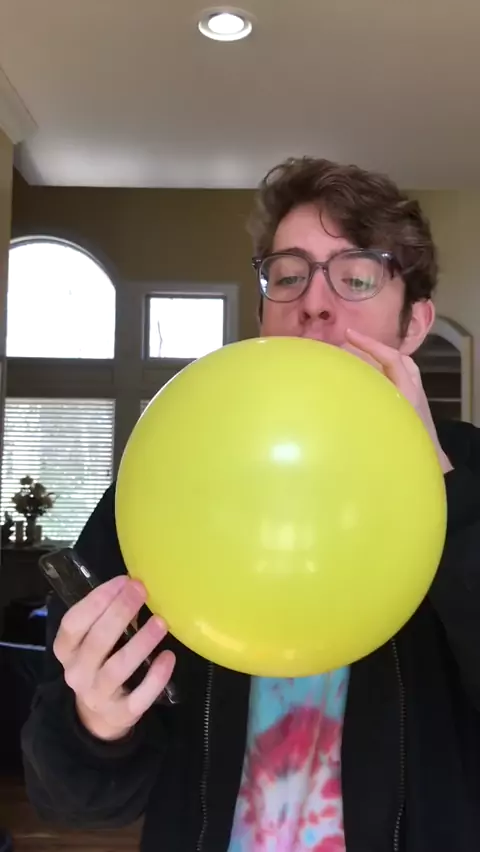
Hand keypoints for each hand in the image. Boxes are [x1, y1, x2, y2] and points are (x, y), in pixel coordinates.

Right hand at [53, 575, 174, 741]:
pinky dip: (155, 678)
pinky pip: (139, 697)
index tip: (122, 580)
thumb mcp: (91, 641)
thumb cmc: (98, 664)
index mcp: (66, 649)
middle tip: (142, 590)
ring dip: (140, 643)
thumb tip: (135, 586)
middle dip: (120, 613)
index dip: (96, 600)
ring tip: (161, 622)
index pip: (73, 623)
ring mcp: (98, 696)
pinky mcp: (121, 714)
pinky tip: (168, 657)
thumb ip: (106, 617)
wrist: (96, 718)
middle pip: (97, 642)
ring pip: (118, 668)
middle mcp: (77, 673)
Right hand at [344, 328, 452, 473]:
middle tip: (349, 346)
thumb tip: (343, 397)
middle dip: (374, 349)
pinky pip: (397, 383)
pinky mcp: (412, 406)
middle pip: (396, 359)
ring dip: (379, 362)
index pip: (391, 359)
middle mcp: (413, 390)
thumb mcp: (388, 428)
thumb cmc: (410, 449)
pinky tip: (367, 386)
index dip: (370, 344)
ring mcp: (414, 398)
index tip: (348, 334)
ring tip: (358, 361)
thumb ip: (369, 412)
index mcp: (407, 392)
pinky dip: (382, 377)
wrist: (433, 465)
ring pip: (399, 370)